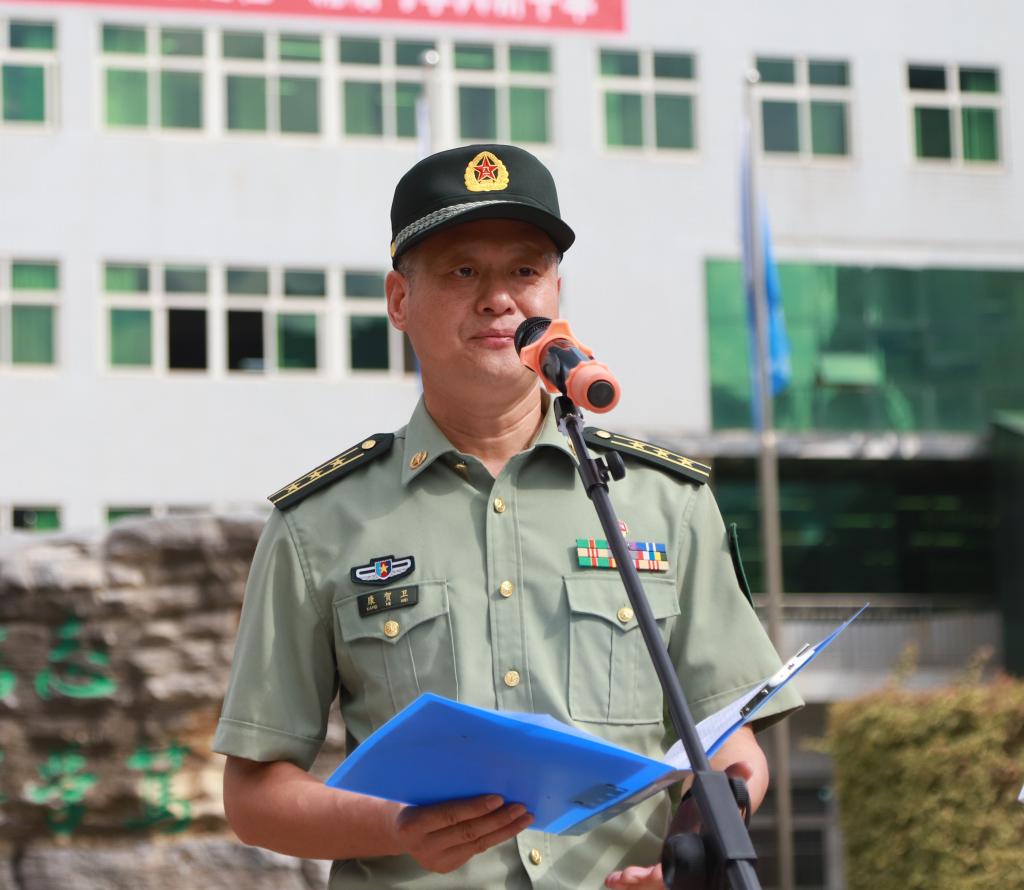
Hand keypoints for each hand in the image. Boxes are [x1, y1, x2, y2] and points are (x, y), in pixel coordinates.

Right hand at [392, 794, 532, 873]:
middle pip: (468, 832)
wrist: (394, 829)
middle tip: (521, 807)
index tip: (499, 798)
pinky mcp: (446, 867)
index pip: (450, 815)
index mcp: (412, 823)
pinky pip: (475, 849)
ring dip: (504, 830)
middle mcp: (423, 846)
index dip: (475, 808)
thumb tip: (480, 771)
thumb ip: (440, 787)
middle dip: (498, 820)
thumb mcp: (416, 789)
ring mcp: (435, 861)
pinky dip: (495, 837)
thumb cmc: (409, 798)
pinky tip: (510, 826)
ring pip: (477, 844)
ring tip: (524, 817)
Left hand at [603, 761, 754, 889]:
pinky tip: (614, 880)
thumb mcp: (727, 787)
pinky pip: (650, 876)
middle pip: (667, 882)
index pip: (687, 869)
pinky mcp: (666, 858)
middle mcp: (690, 860)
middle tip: (628, 877)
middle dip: (647, 882)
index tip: (655, 875)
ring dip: (636, 884)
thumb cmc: (724, 799)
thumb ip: (734, 778)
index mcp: (705, 850)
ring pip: (656, 883)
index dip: (668, 874)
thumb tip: (746, 767)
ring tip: (616, 880)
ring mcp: (676, 861)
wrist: (719, 804)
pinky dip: (633, 880)